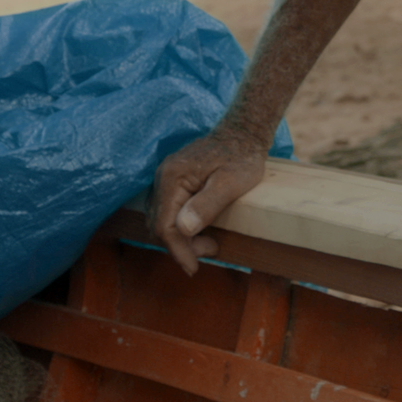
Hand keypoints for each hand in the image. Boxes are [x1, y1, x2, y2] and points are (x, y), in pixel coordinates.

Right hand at [149, 130, 268, 274]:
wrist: (242, 134)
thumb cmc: (241, 157)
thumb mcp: (231, 182)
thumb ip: (207, 204)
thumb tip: (183, 229)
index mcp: (172, 178)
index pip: (164, 225)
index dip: (178, 250)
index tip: (194, 268)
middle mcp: (162, 178)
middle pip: (159, 225)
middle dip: (181, 246)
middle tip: (212, 248)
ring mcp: (165, 179)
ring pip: (161, 221)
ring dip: (181, 238)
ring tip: (210, 242)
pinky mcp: (173, 182)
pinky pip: (168, 212)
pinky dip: (181, 227)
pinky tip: (201, 231)